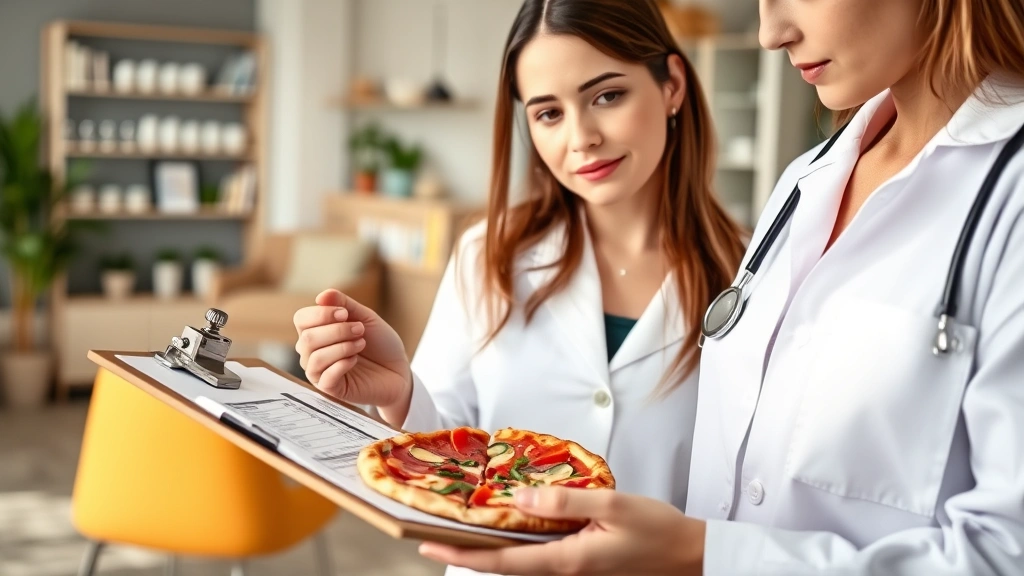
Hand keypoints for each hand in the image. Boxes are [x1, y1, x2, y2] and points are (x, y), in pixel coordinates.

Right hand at [293, 289, 411, 421]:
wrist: (399, 370)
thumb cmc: (381, 344)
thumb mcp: (365, 317)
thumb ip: (344, 304)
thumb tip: (322, 295)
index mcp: (317, 332)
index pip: (301, 319)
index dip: (321, 314)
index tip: (345, 314)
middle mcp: (313, 352)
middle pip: (307, 338)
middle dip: (336, 330)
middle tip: (359, 329)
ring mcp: (320, 372)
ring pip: (314, 358)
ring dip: (342, 347)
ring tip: (361, 344)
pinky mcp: (332, 390)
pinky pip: (325, 377)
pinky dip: (342, 364)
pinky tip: (355, 360)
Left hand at [418, 487, 705, 575]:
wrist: (691, 556)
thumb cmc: (658, 530)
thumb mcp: (613, 505)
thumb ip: (564, 501)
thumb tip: (518, 496)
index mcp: (567, 561)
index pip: (501, 562)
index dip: (462, 554)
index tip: (428, 545)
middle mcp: (565, 572)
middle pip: (504, 566)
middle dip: (467, 552)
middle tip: (433, 535)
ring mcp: (573, 571)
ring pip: (520, 563)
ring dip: (490, 549)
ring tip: (461, 529)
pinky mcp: (582, 565)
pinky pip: (540, 557)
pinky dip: (517, 545)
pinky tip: (511, 526)